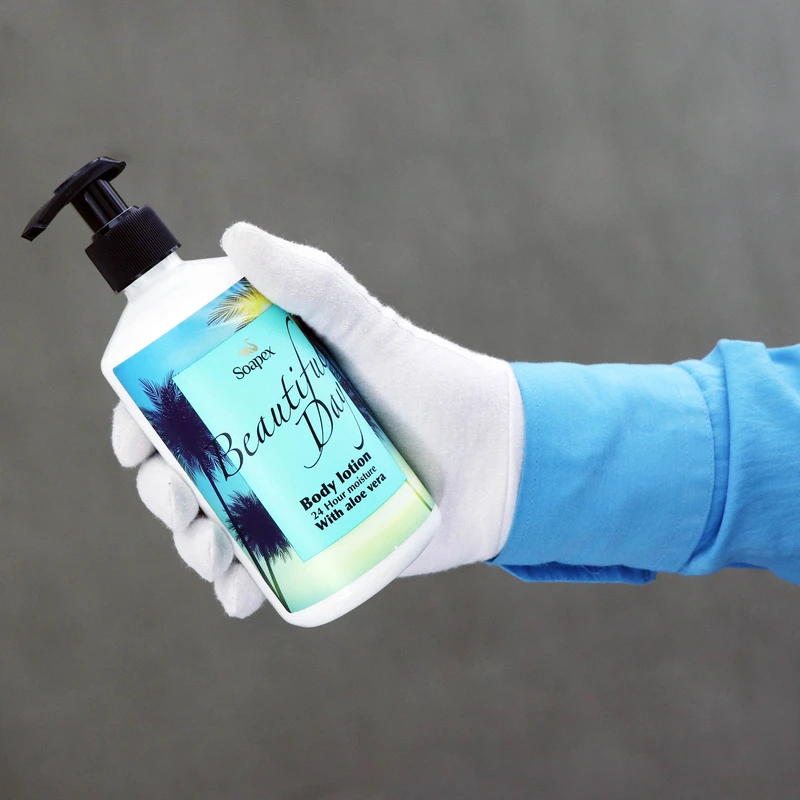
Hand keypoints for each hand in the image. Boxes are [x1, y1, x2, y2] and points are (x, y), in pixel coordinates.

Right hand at [112, 223, 523, 616]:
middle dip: (163, 490)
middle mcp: (269, 445)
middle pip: (188, 469)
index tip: (134, 441)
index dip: (144, 422)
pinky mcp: (320, 543)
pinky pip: (267, 571)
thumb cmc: (434, 383)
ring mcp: (291, 499)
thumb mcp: (370, 329)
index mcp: (264, 391)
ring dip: (193, 543)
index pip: (182, 404)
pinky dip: (241, 587)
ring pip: (218, 524)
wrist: (498, 458)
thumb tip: (236, 237)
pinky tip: (240, 594)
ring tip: (210, 551)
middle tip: (178, 499)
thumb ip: (313, 284)